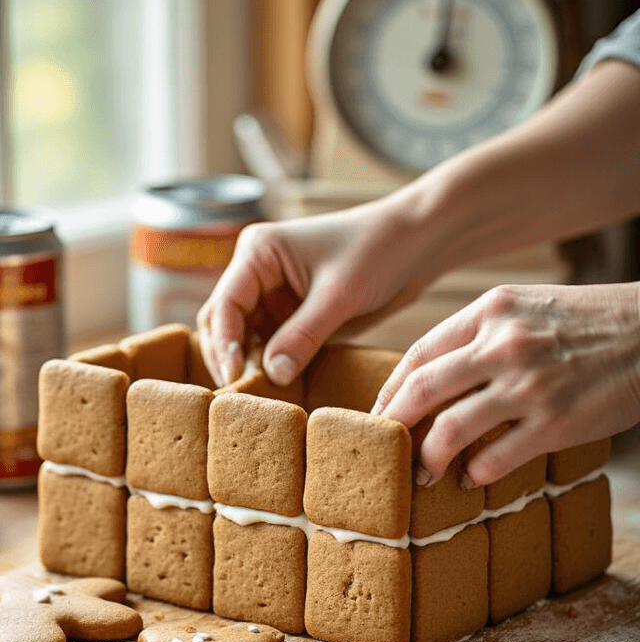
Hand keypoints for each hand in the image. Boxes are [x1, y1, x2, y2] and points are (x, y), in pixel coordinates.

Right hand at [197, 191, 440, 387]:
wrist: (417, 243)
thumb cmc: (378, 250)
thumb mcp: (339, 295)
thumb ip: (303, 335)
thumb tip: (272, 376)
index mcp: (258, 252)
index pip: (224, 304)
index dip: (223, 343)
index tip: (235, 377)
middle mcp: (257, 273)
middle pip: (223, 323)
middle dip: (229, 357)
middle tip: (242, 395)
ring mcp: (274, 296)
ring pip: (244, 340)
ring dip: (249, 366)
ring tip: (259, 398)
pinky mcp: (294, 317)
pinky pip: (272, 347)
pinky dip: (272, 367)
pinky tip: (280, 389)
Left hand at [374, 282, 639, 485]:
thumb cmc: (591, 323)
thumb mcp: (530, 307)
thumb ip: (484, 333)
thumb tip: (434, 374)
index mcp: (493, 311)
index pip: (419, 354)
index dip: (390, 391)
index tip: (379, 414)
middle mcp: (504, 345)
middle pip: (422, 391)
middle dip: (393, 426)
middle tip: (384, 448)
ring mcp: (529, 385)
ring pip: (449, 430)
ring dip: (429, 460)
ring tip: (425, 474)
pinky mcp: (555, 423)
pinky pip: (495, 459)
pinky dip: (475, 473)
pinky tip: (473, 478)